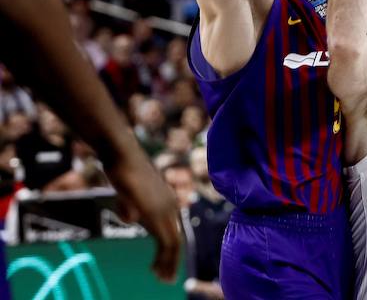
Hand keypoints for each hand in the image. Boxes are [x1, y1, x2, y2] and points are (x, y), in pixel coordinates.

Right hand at [106, 152, 180, 281]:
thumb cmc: (122, 170)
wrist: (121, 154)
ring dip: (169, 263)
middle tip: (166, 279)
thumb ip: (131, 207)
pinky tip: (156, 270)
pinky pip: (167, 241)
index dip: (169, 250)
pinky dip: (164, 258)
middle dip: (171, 261)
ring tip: (163, 279)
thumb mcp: (128, 194)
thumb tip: (131, 218)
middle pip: (176, 240)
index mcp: (166, 202)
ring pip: (174, 243)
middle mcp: (171, 206)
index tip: (163, 266)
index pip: (173, 231)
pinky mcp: (157, 213)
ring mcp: (166, 208)